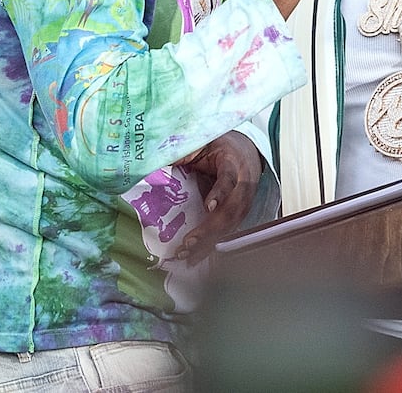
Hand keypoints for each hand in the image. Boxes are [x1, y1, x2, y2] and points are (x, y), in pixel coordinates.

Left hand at [173, 132, 262, 264]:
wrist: (247, 151)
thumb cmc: (221, 147)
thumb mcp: (204, 142)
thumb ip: (184, 150)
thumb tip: (154, 159)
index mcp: (234, 164)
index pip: (229, 179)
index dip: (220, 193)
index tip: (209, 206)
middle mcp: (244, 187)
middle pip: (230, 211)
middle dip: (210, 229)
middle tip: (189, 242)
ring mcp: (244, 203)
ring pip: (230, 226)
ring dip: (208, 243)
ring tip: (187, 255)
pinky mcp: (239, 215)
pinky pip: (227, 233)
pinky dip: (210, 246)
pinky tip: (194, 258)